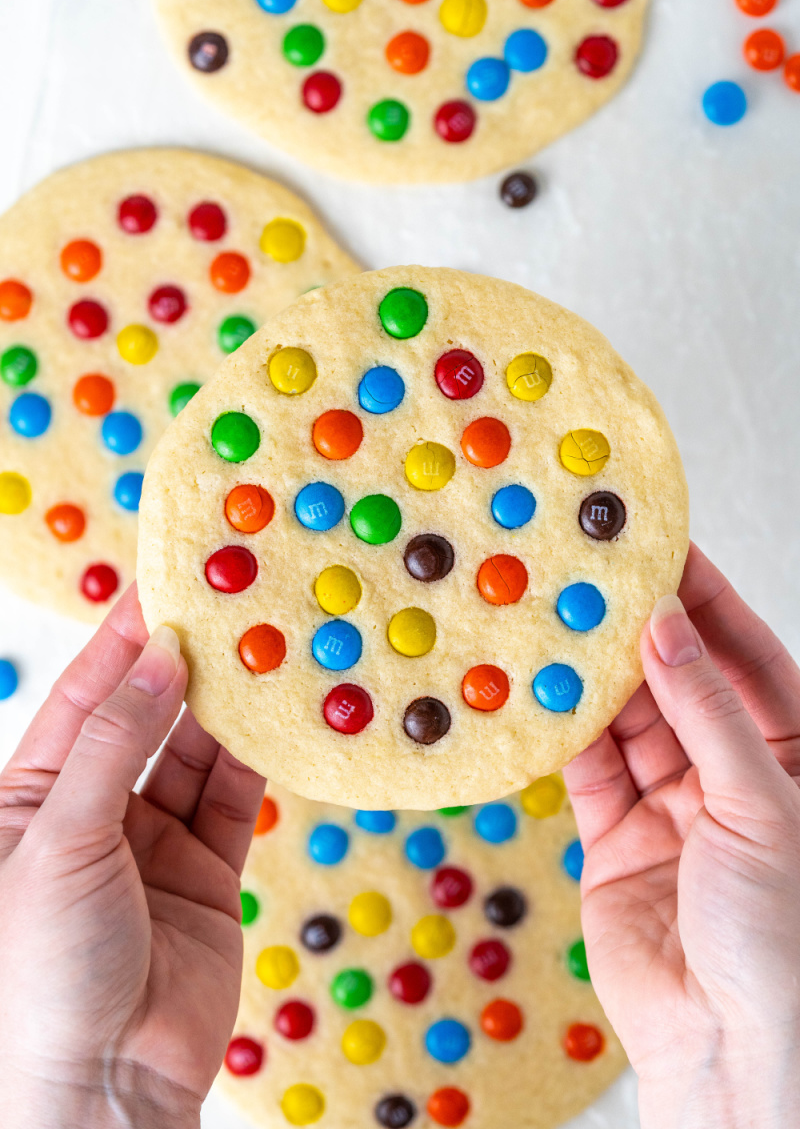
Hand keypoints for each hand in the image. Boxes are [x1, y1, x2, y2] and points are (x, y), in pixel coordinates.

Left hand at [0, 586, 264, 1128]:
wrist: (102, 1090)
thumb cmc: (44, 969)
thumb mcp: (61, 839)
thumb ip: (117, 743)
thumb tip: (161, 656)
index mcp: (32, 798)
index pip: (85, 697)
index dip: (124, 638)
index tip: (166, 582)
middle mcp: (94, 812)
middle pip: (146, 716)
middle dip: (184, 663)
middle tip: (231, 605)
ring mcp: (153, 842)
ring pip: (196, 752)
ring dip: (228, 705)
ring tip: (265, 649)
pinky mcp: (209, 873)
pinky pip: (234, 798)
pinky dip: (258, 758)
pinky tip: (281, 716)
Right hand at [563, 544, 799, 1128]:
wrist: (729, 1050)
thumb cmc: (780, 935)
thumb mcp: (759, 803)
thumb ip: (705, 712)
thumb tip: (665, 626)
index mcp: (789, 757)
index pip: (744, 657)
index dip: (705, 600)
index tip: (661, 546)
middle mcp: (729, 773)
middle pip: (676, 682)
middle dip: (634, 631)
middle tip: (587, 576)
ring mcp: (670, 806)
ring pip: (624, 721)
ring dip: (590, 677)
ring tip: (550, 622)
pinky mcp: (615, 842)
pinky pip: (585, 773)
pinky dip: (559, 734)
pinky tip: (534, 695)